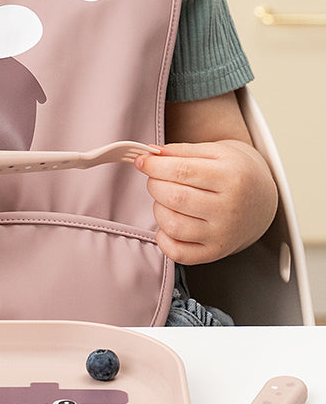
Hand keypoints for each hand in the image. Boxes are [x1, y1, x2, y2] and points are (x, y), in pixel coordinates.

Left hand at [138, 139, 277, 264]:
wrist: (261, 200)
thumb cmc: (236, 173)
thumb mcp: (215, 152)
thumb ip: (180, 151)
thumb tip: (150, 154)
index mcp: (232, 178)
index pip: (181, 171)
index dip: (153, 166)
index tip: (143, 162)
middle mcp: (230, 209)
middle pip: (174, 197)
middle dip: (154, 184)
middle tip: (157, 179)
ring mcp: (223, 234)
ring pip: (172, 225)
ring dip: (158, 209)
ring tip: (167, 199)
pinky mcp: (215, 252)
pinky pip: (178, 253)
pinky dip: (164, 238)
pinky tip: (170, 222)